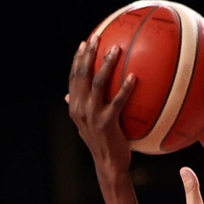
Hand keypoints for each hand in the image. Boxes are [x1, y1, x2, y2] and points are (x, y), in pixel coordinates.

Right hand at [67, 34, 135, 180]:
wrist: (108, 165)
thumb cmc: (103, 144)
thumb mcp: (88, 125)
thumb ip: (81, 108)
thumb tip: (70, 95)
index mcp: (75, 106)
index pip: (73, 77)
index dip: (78, 59)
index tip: (85, 43)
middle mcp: (80, 108)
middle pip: (82, 74)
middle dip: (89, 54)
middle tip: (98, 38)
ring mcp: (92, 115)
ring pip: (97, 83)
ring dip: (106, 64)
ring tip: (116, 49)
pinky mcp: (106, 123)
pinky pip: (117, 101)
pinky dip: (125, 88)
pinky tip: (134, 77)